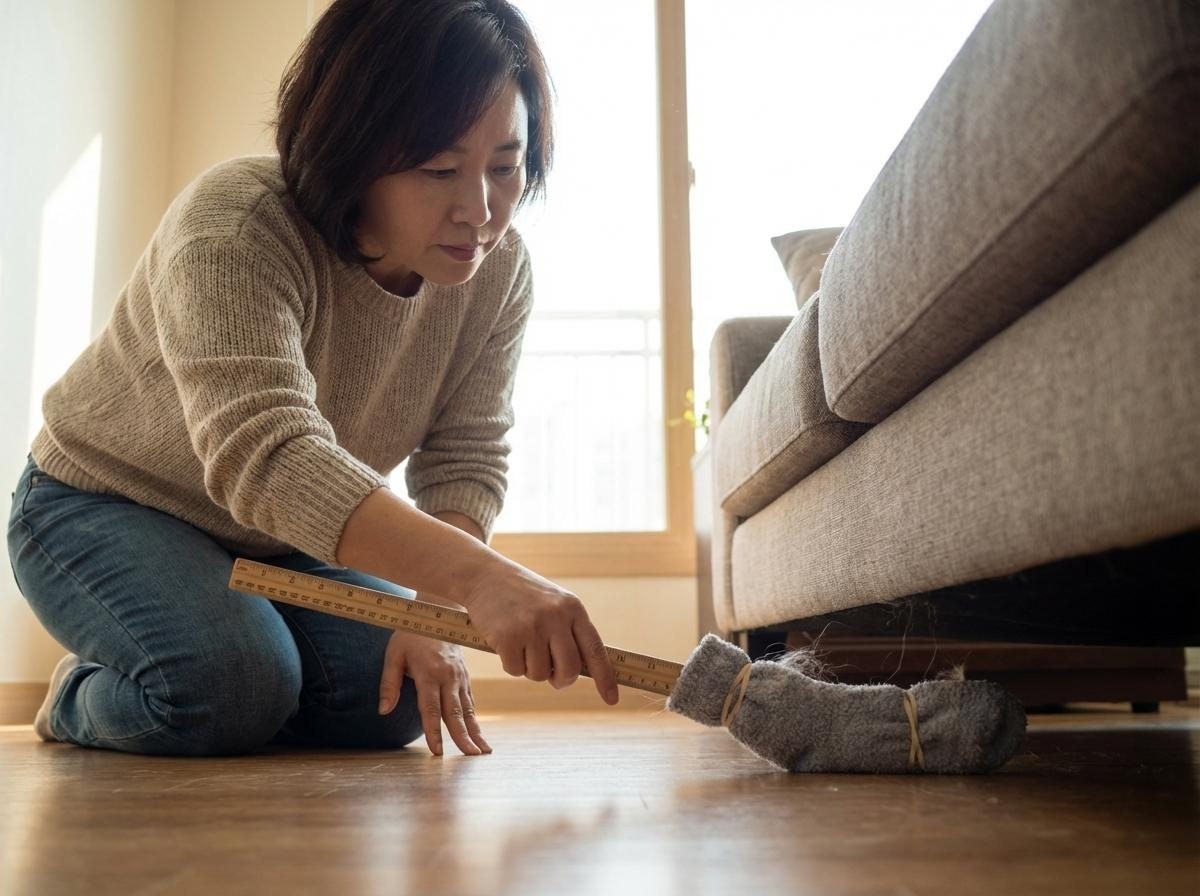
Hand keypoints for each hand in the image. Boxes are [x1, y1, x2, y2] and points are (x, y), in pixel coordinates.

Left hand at [377, 628, 490, 756]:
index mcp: (429, 673)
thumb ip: (389, 683)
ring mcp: (460, 677)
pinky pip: (471, 701)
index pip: (430, 708)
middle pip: (455, 713)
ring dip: (475, 731)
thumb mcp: (393, 654)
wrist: (437, 613)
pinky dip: (475, 719)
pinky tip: (479, 734)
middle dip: (463, 737)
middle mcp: (448, 677)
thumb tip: (383, 711)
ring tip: (483, 751)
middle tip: (470, 757)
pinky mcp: (465, 676)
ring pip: (468, 709)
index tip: (437, 751)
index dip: (434, 731)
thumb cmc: (411, 634)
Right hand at [461, 561, 619, 705]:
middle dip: (561, 680)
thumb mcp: (554, 604)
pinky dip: (510, 664)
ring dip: (530, 668)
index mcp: (573, 608)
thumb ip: (569, 633)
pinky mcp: (507, 637)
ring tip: (522, 644)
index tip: (612, 699)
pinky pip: (515, 671)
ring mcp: (531, 627)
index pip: (595, 649)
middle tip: (552, 676)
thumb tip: (577, 673)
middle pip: (569, 670)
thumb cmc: (523, 595)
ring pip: (540, 674)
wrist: (485, 576)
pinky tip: (505, 643)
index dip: (605, 678)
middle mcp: (555, 617)